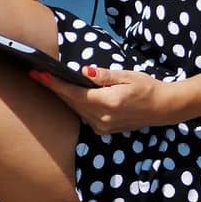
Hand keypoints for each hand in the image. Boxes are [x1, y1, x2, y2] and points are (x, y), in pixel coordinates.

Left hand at [28, 64, 175, 133]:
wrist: (163, 108)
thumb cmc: (147, 87)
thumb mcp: (127, 76)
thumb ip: (104, 76)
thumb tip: (83, 71)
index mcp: (108, 103)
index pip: (74, 93)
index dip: (54, 84)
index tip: (39, 74)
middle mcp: (102, 118)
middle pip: (71, 102)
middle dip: (54, 88)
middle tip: (36, 74)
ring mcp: (103, 127)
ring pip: (76, 109)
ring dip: (63, 96)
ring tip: (48, 82)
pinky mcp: (104, 129)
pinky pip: (84, 115)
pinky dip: (75, 104)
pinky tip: (69, 94)